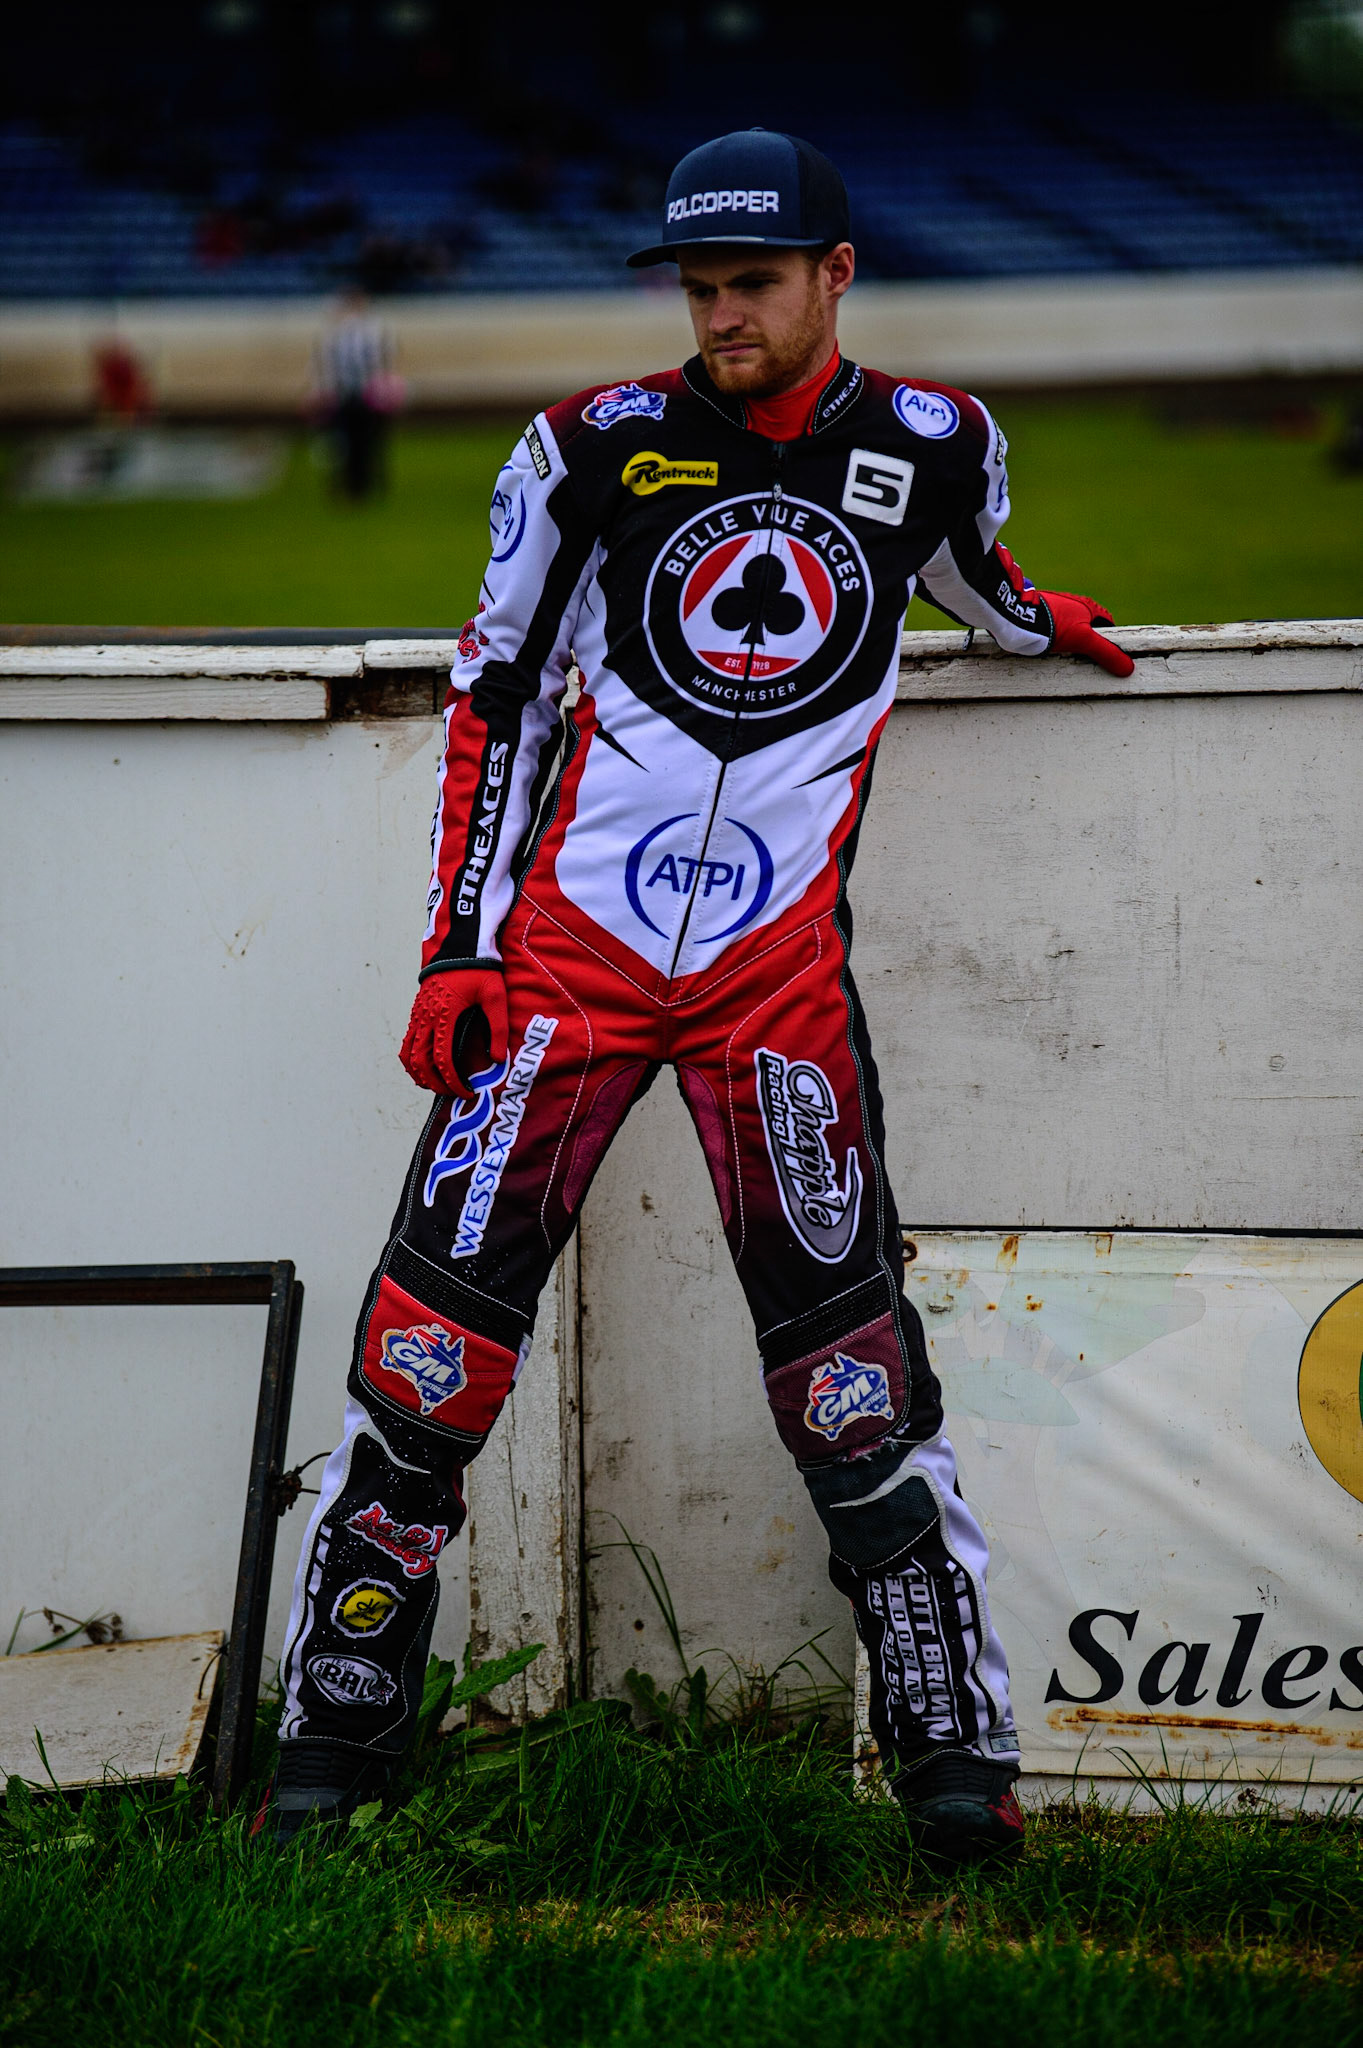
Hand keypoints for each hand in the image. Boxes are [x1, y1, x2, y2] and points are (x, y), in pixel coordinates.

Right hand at [400, 967, 508, 1093]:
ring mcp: (418, 1014)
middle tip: (453, 1093)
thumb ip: (498, 1028)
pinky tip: (427, 1065)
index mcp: (444, 1016)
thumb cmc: (479, 968)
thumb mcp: (494, 995)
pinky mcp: (417, 1010)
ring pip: (408, 1054)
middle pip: (420, 1063)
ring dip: (419, 1073)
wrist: (458, 943)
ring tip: (436, 1084)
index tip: (466, 1092)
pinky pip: (408, 1041)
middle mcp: (426, 1018)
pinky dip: (413, 1058)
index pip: (442, 1060)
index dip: (452, 1081)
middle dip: (435, 1083)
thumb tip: (498, 1059)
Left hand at [1040, 589, 1134, 677]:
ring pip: (1067, 629)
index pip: (1106, 622)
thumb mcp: (1084, 641)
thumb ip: (1106, 653)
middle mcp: (1070, 605)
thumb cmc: (1051, 625)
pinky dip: (1051, 641)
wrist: (1014, 618)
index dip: (1109, 639)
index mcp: (1086, 606)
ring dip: (1068, 642)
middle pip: (1086, 626)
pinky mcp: (1035, 617)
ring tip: (1066, 660)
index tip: (1109, 655)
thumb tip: (1128, 668)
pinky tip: (1046, 652)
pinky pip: (1048, 631)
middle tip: (1088, 662)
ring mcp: (1052, 610)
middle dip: (1088, 642)